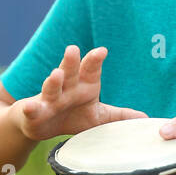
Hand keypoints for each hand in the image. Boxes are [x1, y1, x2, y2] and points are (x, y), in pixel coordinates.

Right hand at [13, 45, 146, 141]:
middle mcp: (66, 88)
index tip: (102, 51)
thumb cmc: (71, 117)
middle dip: (71, 61)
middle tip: (73, 49)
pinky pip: (32, 110)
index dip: (94, 60)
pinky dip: (30, 109)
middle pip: (69, 72)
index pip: (90, 70)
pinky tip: (30, 107)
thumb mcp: (97, 117)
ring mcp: (48, 100)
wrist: (40, 125)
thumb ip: (118, 115)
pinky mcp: (34, 113)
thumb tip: (145, 117)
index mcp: (83, 86)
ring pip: (51, 87)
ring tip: (55, 74)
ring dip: (53, 81)